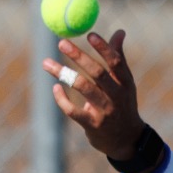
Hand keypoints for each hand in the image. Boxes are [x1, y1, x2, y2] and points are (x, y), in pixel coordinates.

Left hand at [41, 30, 142, 160]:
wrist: (126, 140)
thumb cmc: (122, 105)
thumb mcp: (125, 83)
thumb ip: (119, 58)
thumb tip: (120, 32)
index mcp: (125, 83)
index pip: (116, 62)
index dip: (103, 48)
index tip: (90, 34)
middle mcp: (117, 96)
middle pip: (98, 73)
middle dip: (79, 56)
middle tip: (61, 42)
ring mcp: (105, 112)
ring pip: (82, 88)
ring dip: (63, 74)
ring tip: (46, 63)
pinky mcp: (93, 125)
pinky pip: (73, 110)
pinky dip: (62, 99)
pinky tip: (55, 88)